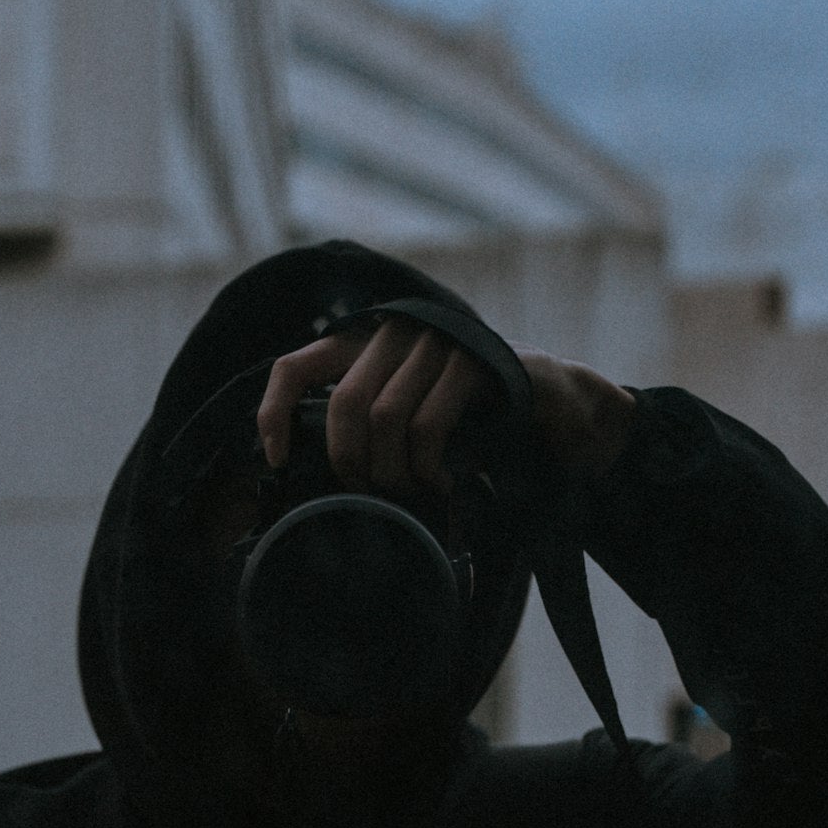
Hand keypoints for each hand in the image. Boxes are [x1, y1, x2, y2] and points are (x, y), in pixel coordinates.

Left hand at [256, 320, 635, 498]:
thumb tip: (304, 476)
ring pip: (385, 417)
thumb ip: (362, 429)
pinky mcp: (474, 361)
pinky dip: (427, 465)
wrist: (553, 405)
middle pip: (344, 405)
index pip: (295, 367)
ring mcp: (437, 341)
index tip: (277, 461)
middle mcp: (396, 332)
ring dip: (395, 471)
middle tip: (373, 495)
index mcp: (366, 343)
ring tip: (414, 491)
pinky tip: (441, 483)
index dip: (274, 414)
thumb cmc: (472, 421)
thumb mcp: (407, 418)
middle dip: (352, 464)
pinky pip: (428, 423)